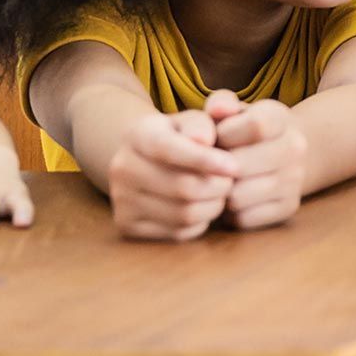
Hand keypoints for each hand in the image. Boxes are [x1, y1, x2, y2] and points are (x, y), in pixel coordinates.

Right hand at [106, 110, 238, 241]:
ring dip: (213, 206)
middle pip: (182, 187)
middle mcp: (122, 168)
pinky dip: (200, 222)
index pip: (170, 149)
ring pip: (183, 214)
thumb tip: (203, 140)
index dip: (205, 160)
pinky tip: (202, 206)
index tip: (235, 167)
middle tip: (232, 180)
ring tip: (220, 192)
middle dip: (218, 186)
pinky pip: (177, 233)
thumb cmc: (183, 137)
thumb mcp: (193, 121)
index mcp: (137, 134)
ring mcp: (121, 200)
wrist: (148, 161)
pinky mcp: (127, 226)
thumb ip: (202, 123)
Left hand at [211, 97, 306, 230]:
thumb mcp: (235, 110)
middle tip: (210, 167)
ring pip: (238, 197)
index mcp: (280, 118)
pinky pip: (245, 219)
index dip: (225, 134)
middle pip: (241, 166)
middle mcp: (295, 148)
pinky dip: (231, 214)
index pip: (255, 126)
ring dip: (221, 193)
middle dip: (216, 168)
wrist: (285, 153)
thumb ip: (221, 103)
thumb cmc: (245, 130)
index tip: (217, 138)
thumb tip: (216, 110)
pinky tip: (233, 198)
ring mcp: (295, 180)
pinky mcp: (289, 207)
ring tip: (219, 182)